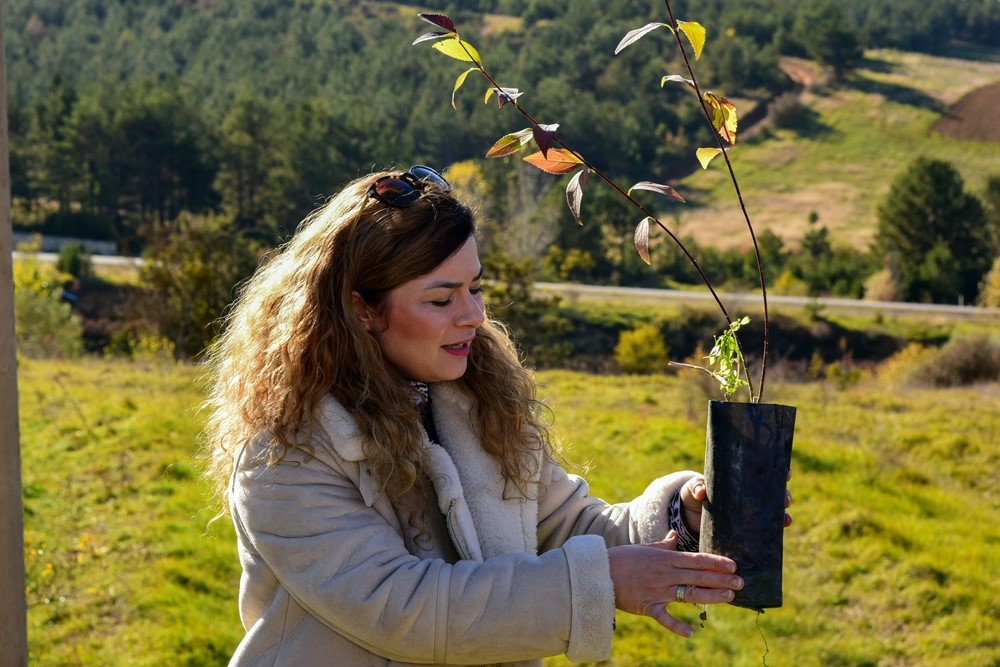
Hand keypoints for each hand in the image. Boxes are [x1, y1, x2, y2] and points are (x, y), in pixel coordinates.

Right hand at [607, 532, 743, 636]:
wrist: (600, 572)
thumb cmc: (623, 559)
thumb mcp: (644, 548)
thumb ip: (663, 545)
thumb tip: (674, 535)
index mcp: (665, 559)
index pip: (696, 559)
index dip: (716, 562)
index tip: (733, 565)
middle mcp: (665, 574)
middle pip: (698, 576)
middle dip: (721, 579)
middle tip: (740, 582)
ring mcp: (657, 591)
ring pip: (689, 594)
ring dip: (711, 596)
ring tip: (729, 597)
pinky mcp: (648, 606)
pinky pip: (665, 617)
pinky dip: (677, 626)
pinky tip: (692, 632)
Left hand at [680, 472, 793, 533]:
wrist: (689, 515)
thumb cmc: (694, 495)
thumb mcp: (694, 489)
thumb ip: (697, 488)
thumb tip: (702, 492)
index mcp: (740, 479)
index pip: (763, 472)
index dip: (778, 471)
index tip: (786, 473)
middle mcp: (750, 494)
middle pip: (774, 492)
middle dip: (784, 495)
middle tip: (785, 500)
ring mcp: (750, 511)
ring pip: (773, 511)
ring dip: (782, 514)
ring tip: (786, 519)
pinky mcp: (746, 527)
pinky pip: (764, 528)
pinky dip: (774, 530)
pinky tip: (780, 532)